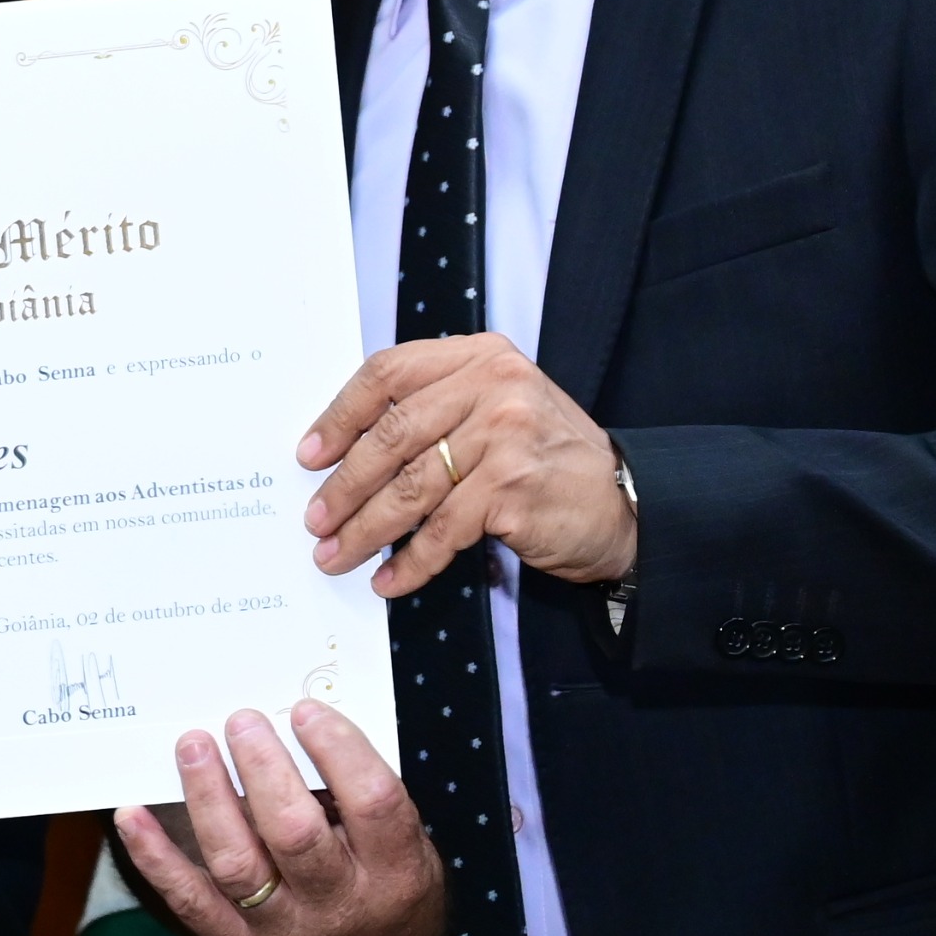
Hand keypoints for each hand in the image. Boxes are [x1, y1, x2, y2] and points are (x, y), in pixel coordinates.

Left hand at [113, 701, 443, 935]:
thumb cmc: (387, 889)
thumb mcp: (402, 847)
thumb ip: (356, 797)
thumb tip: (291, 730)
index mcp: (396, 872)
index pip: (372, 802)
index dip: (338, 750)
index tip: (304, 712)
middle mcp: (340, 907)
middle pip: (295, 834)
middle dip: (262, 769)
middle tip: (241, 722)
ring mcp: (285, 932)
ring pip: (237, 864)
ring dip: (209, 799)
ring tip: (194, 747)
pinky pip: (190, 900)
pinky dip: (156, 857)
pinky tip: (134, 815)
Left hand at [298, 333, 634, 596]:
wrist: (625, 503)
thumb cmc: (548, 459)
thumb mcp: (498, 408)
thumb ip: (437, 409)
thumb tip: (348, 449)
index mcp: (481, 357)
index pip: (389, 373)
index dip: (341, 415)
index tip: (310, 454)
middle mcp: (494, 387)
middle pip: (392, 434)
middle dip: (345, 484)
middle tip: (316, 519)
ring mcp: (505, 437)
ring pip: (410, 487)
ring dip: (365, 529)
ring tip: (336, 555)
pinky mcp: (512, 489)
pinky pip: (442, 531)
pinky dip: (410, 560)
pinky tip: (389, 578)